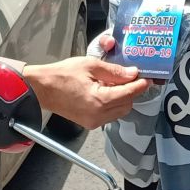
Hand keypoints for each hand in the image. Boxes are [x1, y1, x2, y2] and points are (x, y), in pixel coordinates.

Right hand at [23, 56, 149, 129]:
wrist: (42, 88)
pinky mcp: (89, 123)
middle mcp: (99, 115)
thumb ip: (114, 71)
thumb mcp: (90, 65)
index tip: (147, 78)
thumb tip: (133, 73)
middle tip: (128, 76)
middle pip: (127, 104)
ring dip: (122, 98)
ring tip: (112, 83)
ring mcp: (94, 122)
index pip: (129, 93)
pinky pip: (109, 115)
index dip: (140, 85)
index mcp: (100, 100)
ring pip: (120, 111)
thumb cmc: (63, 74)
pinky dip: (112, 104)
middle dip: (131, 91)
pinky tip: (104, 91)